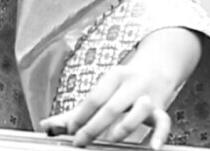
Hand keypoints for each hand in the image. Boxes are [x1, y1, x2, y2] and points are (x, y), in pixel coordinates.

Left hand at [40, 64, 171, 149]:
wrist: (158, 66)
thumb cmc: (123, 84)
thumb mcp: (102, 90)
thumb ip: (76, 111)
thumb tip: (46, 125)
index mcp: (113, 76)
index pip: (93, 97)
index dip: (80, 115)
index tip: (70, 130)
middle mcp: (131, 84)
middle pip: (111, 106)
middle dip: (94, 126)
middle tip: (80, 141)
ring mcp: (148, 96)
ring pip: (139, 110)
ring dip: (124, 126)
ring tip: (111, 139)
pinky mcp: (161, 108)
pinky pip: (164, 122)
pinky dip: (160, 135)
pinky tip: (152, 147)